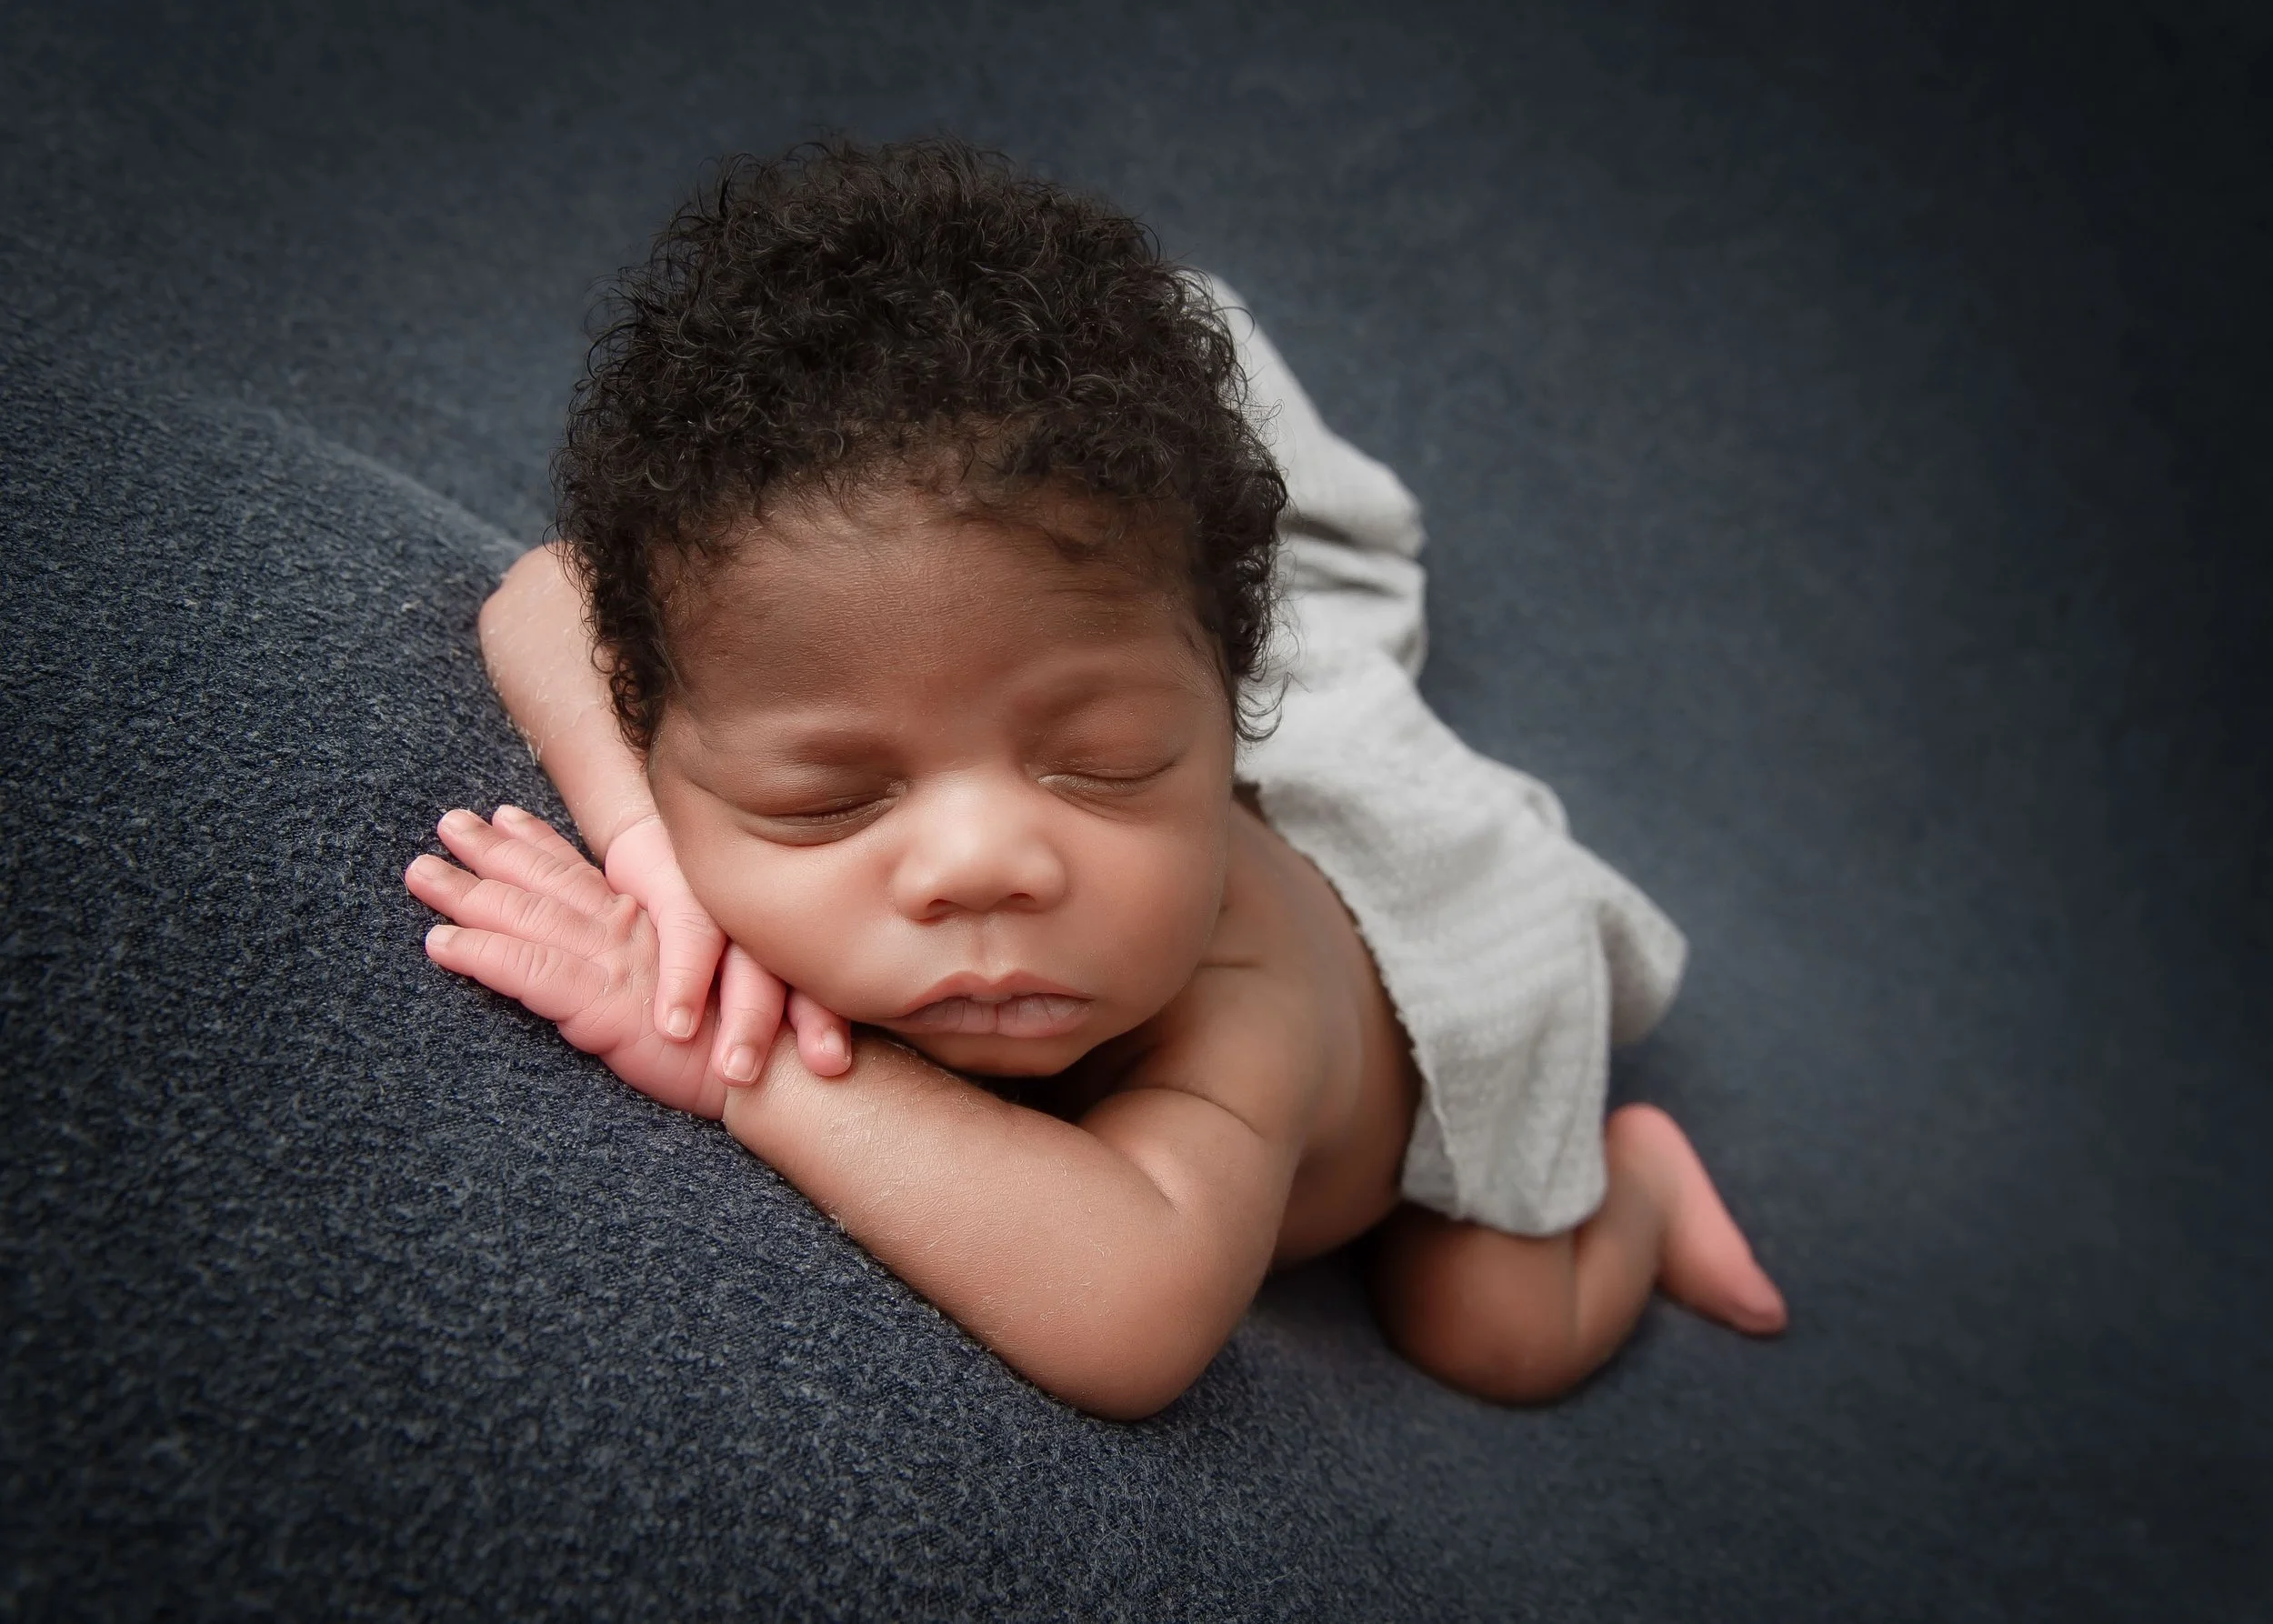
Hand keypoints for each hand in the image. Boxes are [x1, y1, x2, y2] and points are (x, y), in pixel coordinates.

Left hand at [405, 807, 845, 1111]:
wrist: (784, 1074)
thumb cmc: (762, 1040)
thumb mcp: (722, 985)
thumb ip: (683, 964)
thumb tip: (660, 968)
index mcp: (656, 926)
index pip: (588, 876)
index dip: (543, 845)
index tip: (507, 818)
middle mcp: (632, 933)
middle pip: (548, 884)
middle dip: (491, 853)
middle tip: (446, 824)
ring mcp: (616, 964)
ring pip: (528, 917)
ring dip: (469, 894)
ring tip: (419, 873)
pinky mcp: (604, 1003)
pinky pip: (530, 973)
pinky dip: (483, 955)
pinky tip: (439, 944)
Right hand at [599, 809, 849, 1078]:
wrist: (652, 839)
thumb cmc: (705, 912)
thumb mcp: (745, 950)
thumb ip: (783, 994)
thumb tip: (834, 1063)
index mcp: (797, 933)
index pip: (829, 978)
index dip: (831, 1022)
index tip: (835, 1064)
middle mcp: (773, 913)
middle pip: (803, 970)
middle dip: (811, 1022)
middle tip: (822, 1067)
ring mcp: (731, 896)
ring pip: (751, 956)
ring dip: (748, 1016)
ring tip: (737, 1071)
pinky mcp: (682, 881)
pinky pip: (687, 929)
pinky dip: (683, 980)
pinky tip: (677, 1027)